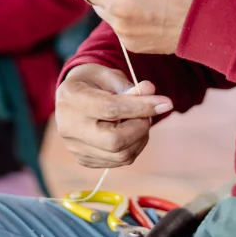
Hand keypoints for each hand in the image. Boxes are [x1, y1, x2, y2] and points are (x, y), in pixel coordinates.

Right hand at [55, 63, 172, 167]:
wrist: (70, 98)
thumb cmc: (92, 82)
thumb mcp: (108, 75)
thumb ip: (129, 85)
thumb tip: (150, 90)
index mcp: (72, 99)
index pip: (111, 109)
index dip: (142, 107)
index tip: (166, 102)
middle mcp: (69, 128)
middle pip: (114, 141)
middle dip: (141, 127)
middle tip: (148, 113)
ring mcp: (75, 148)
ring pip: (119, 155)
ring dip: (140, 138)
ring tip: (140, 120)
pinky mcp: (84, 160)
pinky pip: (118, 161)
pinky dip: (133, 147)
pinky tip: (131, 131)